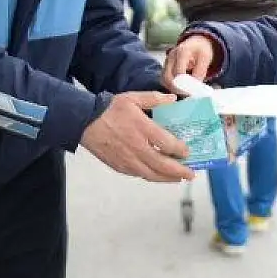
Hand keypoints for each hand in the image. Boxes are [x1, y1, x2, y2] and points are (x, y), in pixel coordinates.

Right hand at [80, 92, 194, 182]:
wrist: (85, 122)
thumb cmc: (111, 109)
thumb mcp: (133, 98)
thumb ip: (154, 99)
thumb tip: (174, 99)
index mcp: (143, 129)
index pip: (168, 144)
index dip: (181, 150)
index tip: (188, 152)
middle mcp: (137, 148)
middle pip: (162, 165)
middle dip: (179, 172)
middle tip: (191, 174)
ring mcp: (128, 160)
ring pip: (152, 174)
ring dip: (167, 179)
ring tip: (178, 179)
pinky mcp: (120, 166)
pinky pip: (139, 175)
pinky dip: (152, 177)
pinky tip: (158, 176)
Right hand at [162, 35, 217, 91]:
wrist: (197, 42)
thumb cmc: (201, 50)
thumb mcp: (206, 58)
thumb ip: (200, 71)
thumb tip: (194, 86)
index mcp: (182, 52)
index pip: (178, 72)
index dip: (183, 84)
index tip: (190, 93)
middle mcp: (171, 56)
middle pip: (167, 77)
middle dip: (175, 88)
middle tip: (186, 95)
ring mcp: (167, 61)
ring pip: (163, 79)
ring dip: (171, 88)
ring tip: (183, 93)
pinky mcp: (166, 66)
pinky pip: (164, 78)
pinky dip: (170, 85)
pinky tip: (179, 89)